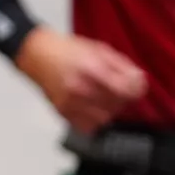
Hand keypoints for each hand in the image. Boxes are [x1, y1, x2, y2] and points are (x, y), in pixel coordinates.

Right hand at [14, 28, 148, 133]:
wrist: (36, 54)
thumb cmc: (66, 49)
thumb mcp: (98, 49)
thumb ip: (121, 65)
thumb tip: (139, 79)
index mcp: (92, 69)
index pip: (126, 90)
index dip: (137, 89)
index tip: (136, 86)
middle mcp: (81, 89)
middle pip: (117, 105)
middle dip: (123, 98)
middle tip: (117, 88)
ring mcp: (70, 103)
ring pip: (104, 118)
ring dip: (109, 110)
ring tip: (104, 98)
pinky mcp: (62, 112)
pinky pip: (87, 126)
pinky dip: (94, 119)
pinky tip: (91, 107)